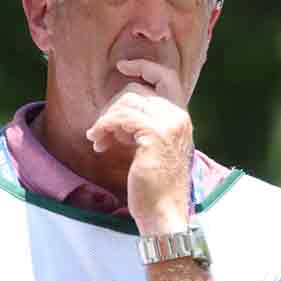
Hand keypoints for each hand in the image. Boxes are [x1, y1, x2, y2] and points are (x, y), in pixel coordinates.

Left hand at [85, 59, 194, 233]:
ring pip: (125, 102)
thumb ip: (145, 126)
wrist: (164, 214)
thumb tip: (122, 108)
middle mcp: (179, 117)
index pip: (166, 77)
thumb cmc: (156, 188)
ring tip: (98, 140)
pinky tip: (99, 144)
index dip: (144, 66)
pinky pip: (120, 117)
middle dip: (112, 106)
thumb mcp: (154, 149)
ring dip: (105, 120)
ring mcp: (169, 124)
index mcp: (182, 118)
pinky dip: (104, 128)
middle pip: (136, 90)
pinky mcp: (154, 135)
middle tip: (101, 131)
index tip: (122, 66)